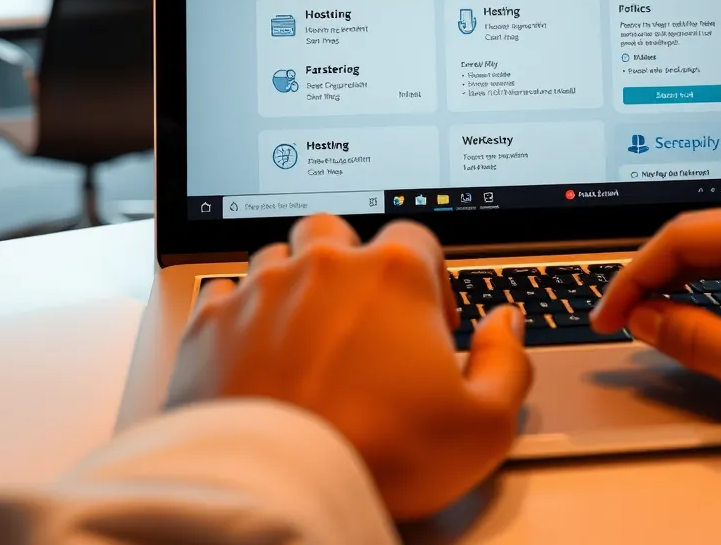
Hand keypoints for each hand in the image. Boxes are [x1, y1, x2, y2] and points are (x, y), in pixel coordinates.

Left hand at [165, 213, 531, 519]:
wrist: (275, 490)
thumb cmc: (376, 454)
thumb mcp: (482, 425)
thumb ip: (508, 362)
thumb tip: (507, 326)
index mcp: (393, 274)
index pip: (417, 237)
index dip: (429, 277)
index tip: (428, 322)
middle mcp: (326, 267)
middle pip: (338, 230)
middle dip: (349, 260)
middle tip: (360, 312)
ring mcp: (264, 290)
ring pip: (279, 257)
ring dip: (294, 283)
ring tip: (305, 334)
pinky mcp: (212, 324)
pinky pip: (224, 293)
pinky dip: (240, 313)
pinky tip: (253, 347)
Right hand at [591, 202, 720, 434]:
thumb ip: (701, 340)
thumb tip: (649, 320)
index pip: (673, 242)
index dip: (630, 280)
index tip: (607, 315)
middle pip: (692, 237)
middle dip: (648, 276)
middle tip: (620, 318)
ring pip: (719, 247)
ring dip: (679, 278)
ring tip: (650, 314)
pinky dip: (713, 281)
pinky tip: (703, 305)